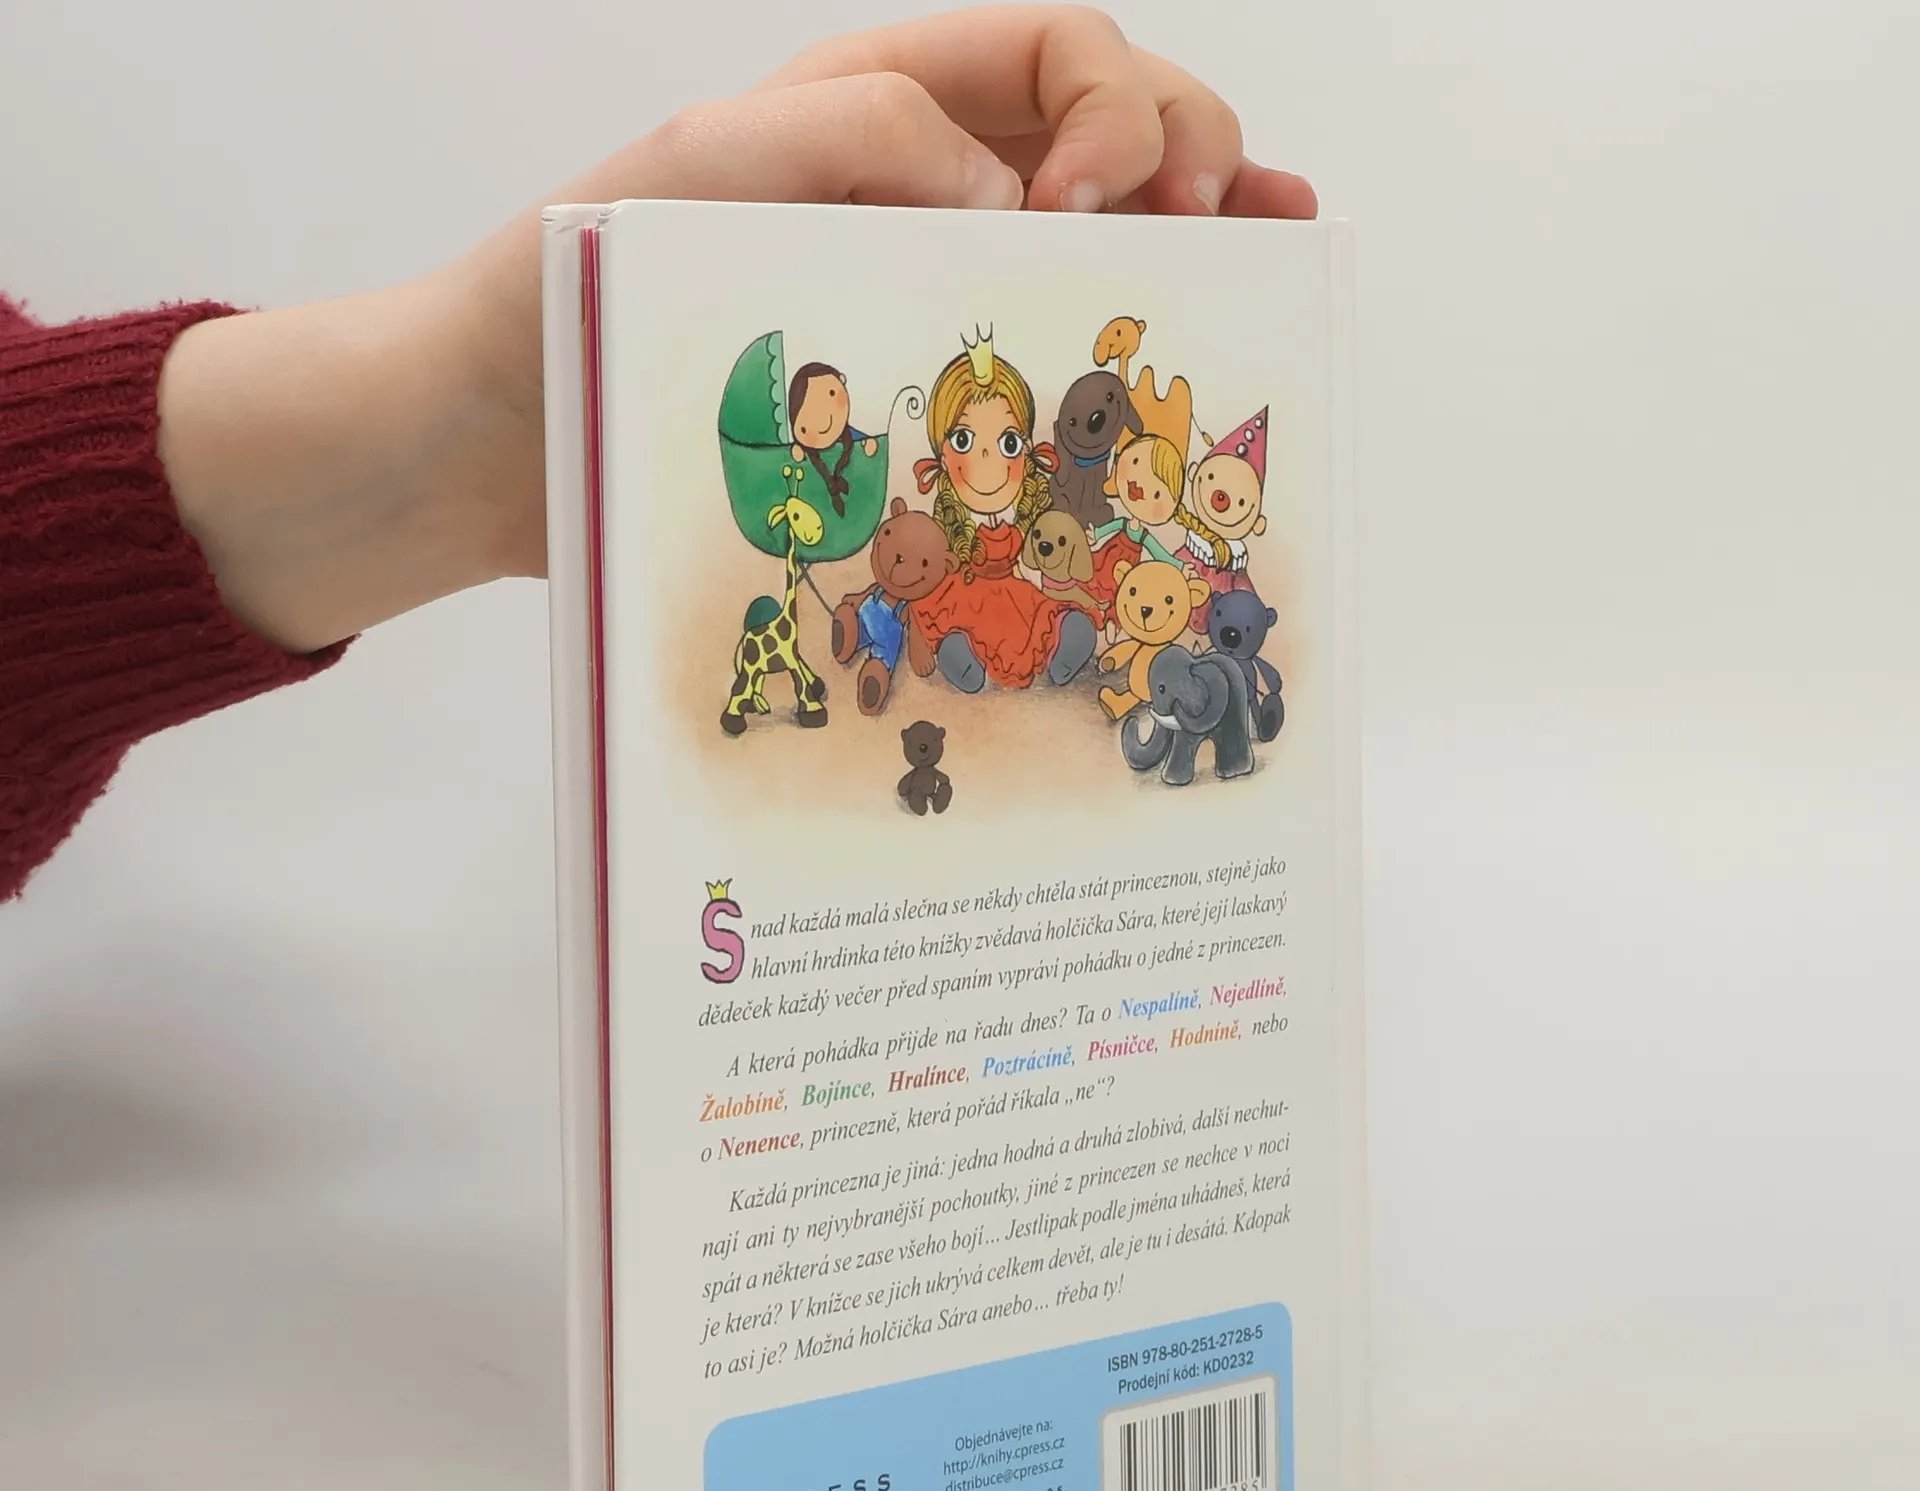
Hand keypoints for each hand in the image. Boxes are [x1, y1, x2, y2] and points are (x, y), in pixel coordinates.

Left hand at [158, 7, 1313, 653]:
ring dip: (1197, 243)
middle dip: (1185, 157)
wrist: (484, 446)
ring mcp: (922, 302)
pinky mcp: (910, 406)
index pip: (1054, 56)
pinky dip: (1119, 351)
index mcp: (875, 107)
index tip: (1087, 203)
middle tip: (1198, 235)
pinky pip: (1035, 363)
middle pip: (1108, 137)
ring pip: (1095, 248)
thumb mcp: (699, 168)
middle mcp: (919, 194)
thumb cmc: (564, 292)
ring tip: (1266, 260)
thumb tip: (1016, 205)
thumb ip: (860, 140)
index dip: (1113, 107)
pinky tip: (1190, 352)